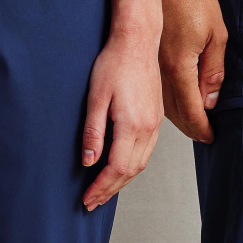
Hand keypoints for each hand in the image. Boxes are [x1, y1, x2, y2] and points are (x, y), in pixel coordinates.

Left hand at [81, 30, 162, 210]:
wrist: (137, 41)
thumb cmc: (114, 64)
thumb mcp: (95, 97)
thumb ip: (93, 132)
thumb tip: (89, 162)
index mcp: (132, 125)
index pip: (116, 168)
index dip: (101, 187)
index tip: (87, 199)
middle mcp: (148, 128)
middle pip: (130, 171)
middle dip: (110, 190)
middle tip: (92, 202)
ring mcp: (155, 123)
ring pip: (141, 164)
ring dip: (123, 181)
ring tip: (105, 190)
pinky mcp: (156, 117)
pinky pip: (147, 152)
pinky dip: (133, 166)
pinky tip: (122, 167)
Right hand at [159, 0, 227, 142]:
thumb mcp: (215, 33)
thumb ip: (214, 69)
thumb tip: (211, 99)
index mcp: (180, 66)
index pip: (192, 109)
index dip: (202, 127)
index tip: (210, 137)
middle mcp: (162, 69)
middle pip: (175, 112)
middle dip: (191, 128)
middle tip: (203, 136)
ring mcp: (153, 63)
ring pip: (163, 102)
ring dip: (178, 117)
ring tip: (192, 125)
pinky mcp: (150, 56)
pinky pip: (158, 88)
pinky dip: (168, 101)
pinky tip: (174, 102)